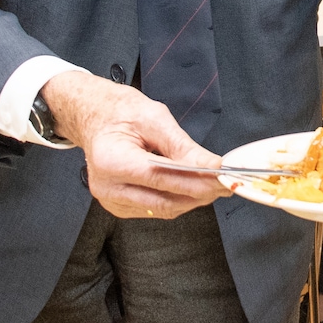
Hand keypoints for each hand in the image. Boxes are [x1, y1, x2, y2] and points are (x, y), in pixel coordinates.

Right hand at [42, 73, 226, 218]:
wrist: (96, 118)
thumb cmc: (121, 113)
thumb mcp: (154, 118)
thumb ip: (182, 146)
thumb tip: (212, 166)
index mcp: (111, 161)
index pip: (160, 178)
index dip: (196, 181)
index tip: (223, 177)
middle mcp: (107, 187)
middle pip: (163, 201)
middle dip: (199, 194)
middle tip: (226, 183)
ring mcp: (111, 201)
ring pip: (162, 210)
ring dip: (191, 199)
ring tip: (213, 184)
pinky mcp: (119, 207)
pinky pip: (155, 210)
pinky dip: (177, 199)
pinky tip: (191, 187)